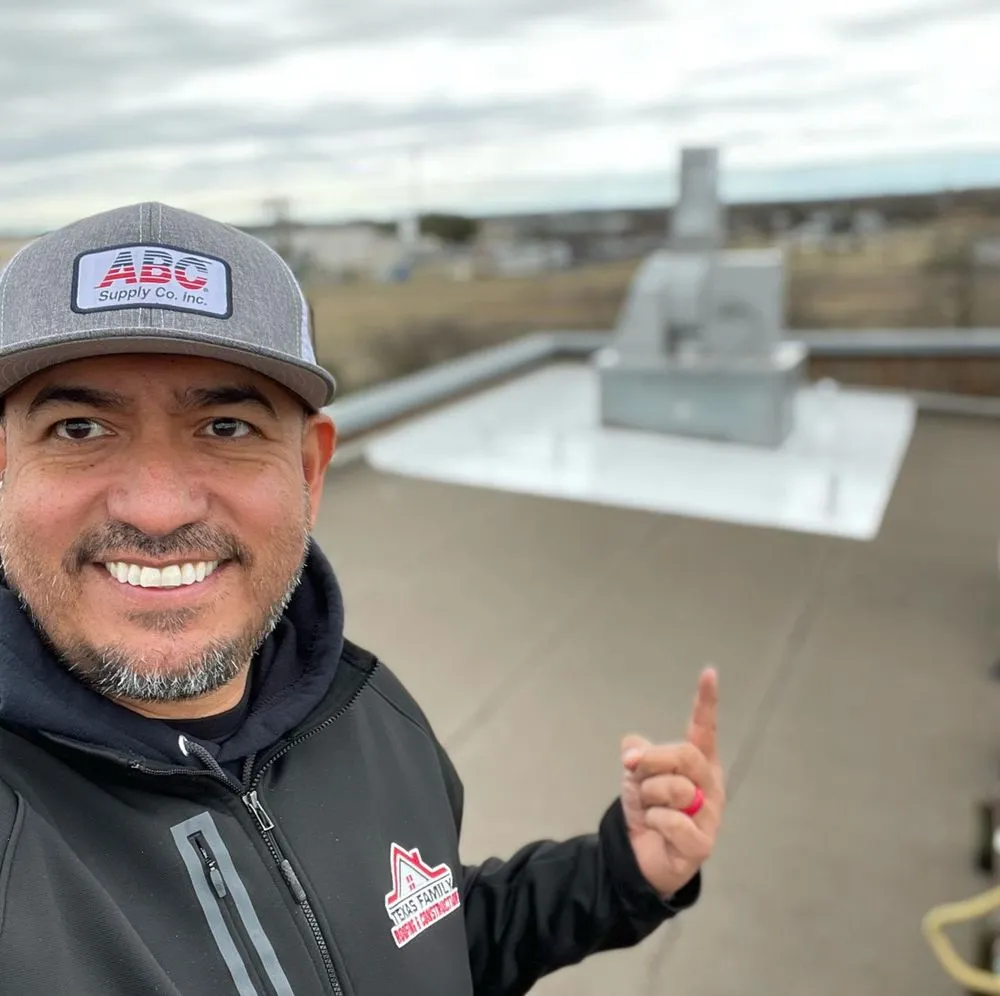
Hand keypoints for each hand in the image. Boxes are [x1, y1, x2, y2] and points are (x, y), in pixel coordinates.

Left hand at [619, 667, 724, 897]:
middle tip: (634, 770)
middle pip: (685, 755)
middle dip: (652, 760)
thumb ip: (638, 754)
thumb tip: (633, 751)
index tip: (709, 673)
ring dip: (648, 796)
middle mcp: (710, 785)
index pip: (704, 729)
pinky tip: (656, 828)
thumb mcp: (637, 775)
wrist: (640, 856)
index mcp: (698, 763)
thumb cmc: (648, 809)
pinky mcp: (702, 843)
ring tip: (650, 808)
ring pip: (675, 789)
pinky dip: (654, 821)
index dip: (706, 702)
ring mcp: (710, 815)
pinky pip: (672, 820)